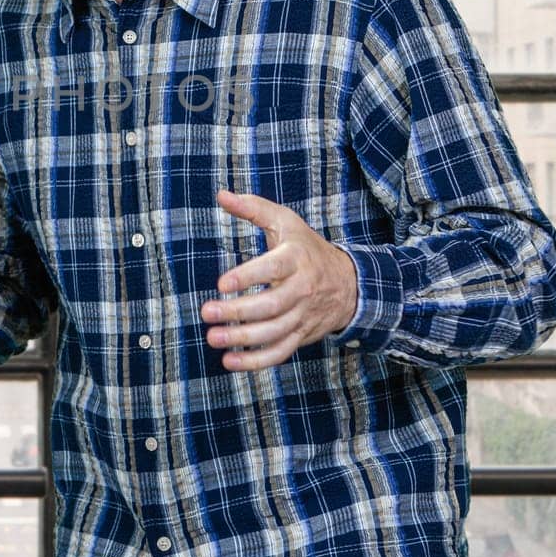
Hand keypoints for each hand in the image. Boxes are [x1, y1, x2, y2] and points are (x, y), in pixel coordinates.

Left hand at [201, 190, 358, 370]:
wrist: (348, 282)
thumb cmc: (306, 247)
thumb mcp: (285, 221)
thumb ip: (253, 208)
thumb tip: (222, 194)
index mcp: (296, 258)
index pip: (273, 268)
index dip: (248, 276)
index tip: (221, 284)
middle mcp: (302, 289)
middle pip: (271, 305)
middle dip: (238, 312)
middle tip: (207, 312)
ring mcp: (303, 315)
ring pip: (274, 332)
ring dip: (243, 339)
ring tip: (213, 338)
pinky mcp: (301, 335)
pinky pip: (280, 352)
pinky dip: (256, 361)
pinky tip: (229, 362)